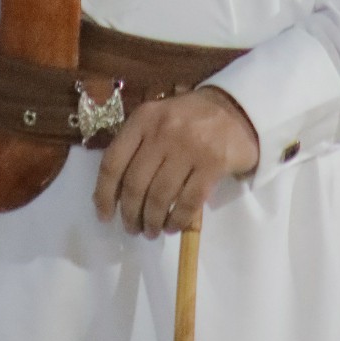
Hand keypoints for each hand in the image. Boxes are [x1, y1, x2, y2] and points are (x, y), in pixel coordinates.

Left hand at [93, 86, 258, 237]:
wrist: (235, 109)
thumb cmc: (188, 119)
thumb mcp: (156, 119)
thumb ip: (135, 147)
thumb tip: (112, 193)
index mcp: (143, 119)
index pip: (113, 162)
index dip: (104, 194)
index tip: (104, 216)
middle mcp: (163, 131)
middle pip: (135, 184)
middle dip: (131, 214)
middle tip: (133, 228)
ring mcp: (189, 147)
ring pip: (160, 196)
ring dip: (152, 221)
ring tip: (152, 231)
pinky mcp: (213, 164)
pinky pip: (188, 201)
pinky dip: (177, 220)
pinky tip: (173, 227)